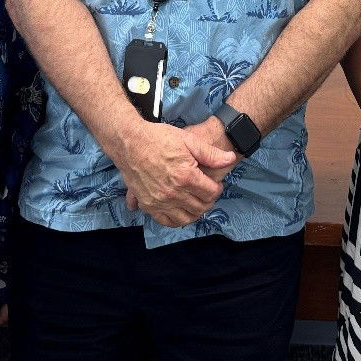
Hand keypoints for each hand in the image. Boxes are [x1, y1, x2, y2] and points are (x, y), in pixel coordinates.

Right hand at [115, 121, 236, 227]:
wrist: (130, 142)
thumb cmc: (159, 138)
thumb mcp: (188, 140)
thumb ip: (211, 154)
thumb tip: (231, 158)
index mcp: (186, 176)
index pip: (211, 193)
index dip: (217, 188)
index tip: (215, 184)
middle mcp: (173, 193)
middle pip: (200, 207)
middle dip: (208, 201)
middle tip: (207, 193)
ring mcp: (159, 201)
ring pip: (186, 218)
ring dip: (195, 213)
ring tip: (196, 202)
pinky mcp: (148, 205)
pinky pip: (166, 221)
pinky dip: (177, 220)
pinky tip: (181, 211)